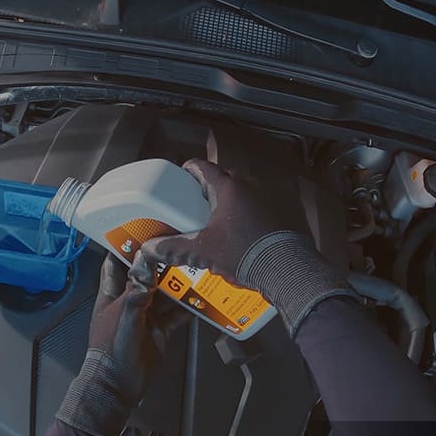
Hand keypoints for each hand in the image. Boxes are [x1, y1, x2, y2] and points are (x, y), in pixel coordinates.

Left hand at [56, 254, 187, 435]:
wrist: (118, 386)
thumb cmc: (112, 351)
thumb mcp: (124, 318)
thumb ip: (136, 293)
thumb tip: (146, 266)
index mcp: (112, 296)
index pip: (115, 264)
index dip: (125, 248)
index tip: (141, 231)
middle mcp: (130, 302)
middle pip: (146, 276)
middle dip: (161, 263)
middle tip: (180, 247)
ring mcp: (146, 316)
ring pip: (164, 294)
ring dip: (178, 284)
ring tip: (197, 269)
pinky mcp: (159, 331)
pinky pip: (176, 315)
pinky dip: (188, 308)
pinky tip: (202, 299)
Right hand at [129, 158, 309, 283]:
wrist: (286, 268)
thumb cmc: (243, 253)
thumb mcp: (203, 251)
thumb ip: (174, 248)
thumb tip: (149, 248)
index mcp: (228, 187)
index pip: (202, 167)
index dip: (188, 170)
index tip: (181, 177)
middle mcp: (249, 185)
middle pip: (223, 178)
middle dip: (209, 188)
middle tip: (196, 204)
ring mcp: (268, 196)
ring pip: (242, 191)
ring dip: (230, 200)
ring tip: (218, 219)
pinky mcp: (282, 209)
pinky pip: (258, 203)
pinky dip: (248, 211)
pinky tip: (242, 230)